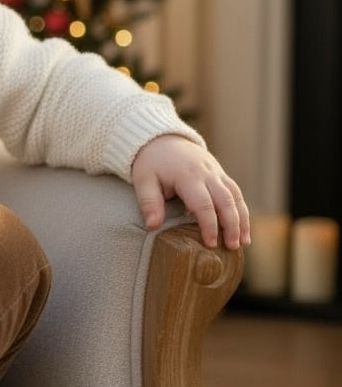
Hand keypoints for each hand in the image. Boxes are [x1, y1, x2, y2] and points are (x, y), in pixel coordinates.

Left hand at [131, 134, 249, 249]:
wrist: (162, 139)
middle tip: (231, 247)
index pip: (203, 204)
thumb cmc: (151, 162)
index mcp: (187, 176)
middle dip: (231, 226)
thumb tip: (152, 226)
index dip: (209, 225)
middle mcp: (206, 173)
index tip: (210, 243)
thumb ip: (149, 202)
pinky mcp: (220, 174)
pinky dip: (242, 210)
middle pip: (226, 201)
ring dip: (242, 220)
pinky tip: (243, 228)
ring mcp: (216, 172)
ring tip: (242, 242)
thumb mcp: (143, 180)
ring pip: (236, 196)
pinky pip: (236, 192)